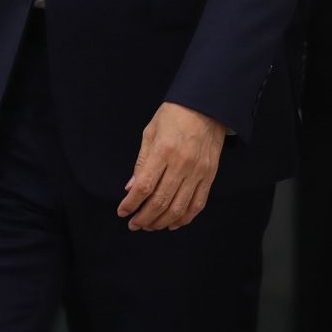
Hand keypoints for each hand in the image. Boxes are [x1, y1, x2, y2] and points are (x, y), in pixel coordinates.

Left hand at [117, 103, 225, 230]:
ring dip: (161, 222)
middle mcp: (182, 164)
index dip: (131, 203)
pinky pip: (197, 204)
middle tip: (134, 224)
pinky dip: (184, 218)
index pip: (144, 186)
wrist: (206, 106)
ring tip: (150, 226)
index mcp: (164, 150)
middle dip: (144, 218)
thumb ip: (141, 162)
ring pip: (179, 208)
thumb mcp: (150, 132)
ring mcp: (198, 172)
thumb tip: (131, 187)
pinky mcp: (209, 176)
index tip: (122, 212)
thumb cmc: (174, 115)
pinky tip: (172, 223)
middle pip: (160, 201)